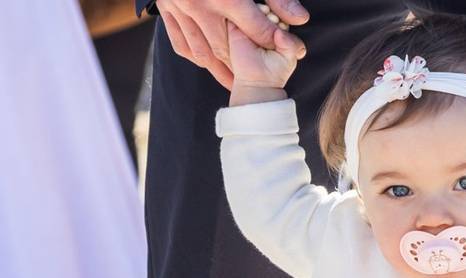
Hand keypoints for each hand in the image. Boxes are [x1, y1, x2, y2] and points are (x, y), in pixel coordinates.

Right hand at [157, 0, 308, 89]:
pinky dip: (197, 57)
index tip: (284, 49)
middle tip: (259, 78)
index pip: (254, 28)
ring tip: (236, 80)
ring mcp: (178, 10)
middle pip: (226, 47)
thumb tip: (300, 19)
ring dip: (220, 69)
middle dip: (244, 64)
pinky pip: (181, 45)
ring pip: (203, 52)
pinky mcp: (165, 11)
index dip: (271, 40)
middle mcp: (199, 5)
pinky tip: (210, 63)